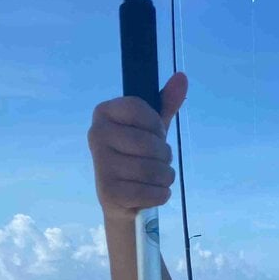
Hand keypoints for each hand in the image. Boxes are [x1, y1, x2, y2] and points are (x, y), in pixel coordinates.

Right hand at [88, 72, 187, 218]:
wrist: (122, 202)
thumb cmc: (137, 159)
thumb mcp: (151, 130)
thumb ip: (165, 104)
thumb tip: (182, 77)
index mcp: (103, 112)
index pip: (138, 108)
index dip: (157, 126)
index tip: (156, 136)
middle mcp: (96, 134)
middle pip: (148, 142)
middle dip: (165, 156)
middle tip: (161, 163)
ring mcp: (100, 164)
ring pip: (151, 169)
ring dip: (166, 177)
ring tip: (159, 179)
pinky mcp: (108, 192)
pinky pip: (148, 191)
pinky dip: (160, 194)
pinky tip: (154, 193)